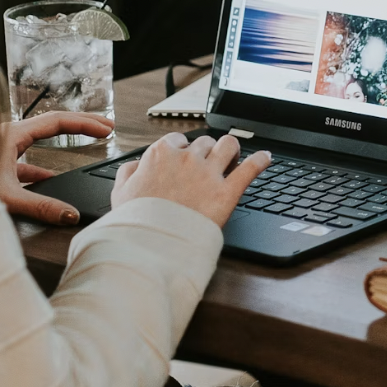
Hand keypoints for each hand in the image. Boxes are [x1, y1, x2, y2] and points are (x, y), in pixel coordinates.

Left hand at [0, 113, 114, 224]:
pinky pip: (27, 156)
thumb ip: (41, 207)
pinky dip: (43, 163)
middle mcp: (7, 135)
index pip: (57, 121)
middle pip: (52, 122)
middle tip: (106, 126)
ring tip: (86, 141)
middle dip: (82, 123)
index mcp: (12, 134)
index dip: (85, 124)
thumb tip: (70, 214)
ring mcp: (2, 147)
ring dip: (65, 139)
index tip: (106, 129)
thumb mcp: (7, 197)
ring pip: (40, 136)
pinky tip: (49, 177)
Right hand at [111, 132, 271, 227]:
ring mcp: (208, 174)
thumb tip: (137, 165)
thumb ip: (128, 172)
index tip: (185, 159)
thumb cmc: (136, 222)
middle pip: (205, 142)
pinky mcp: (227, 192)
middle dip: (207, 152)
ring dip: (232, 150)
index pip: (178, 140)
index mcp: (161, 155)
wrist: (151, 246)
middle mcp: (187, 159)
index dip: (183, 150)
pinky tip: (266, 158)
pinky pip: (251, 167)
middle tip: (209, 165)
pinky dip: (261, 160)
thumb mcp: (120, 193)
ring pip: (229, 145)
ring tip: (233, 158)